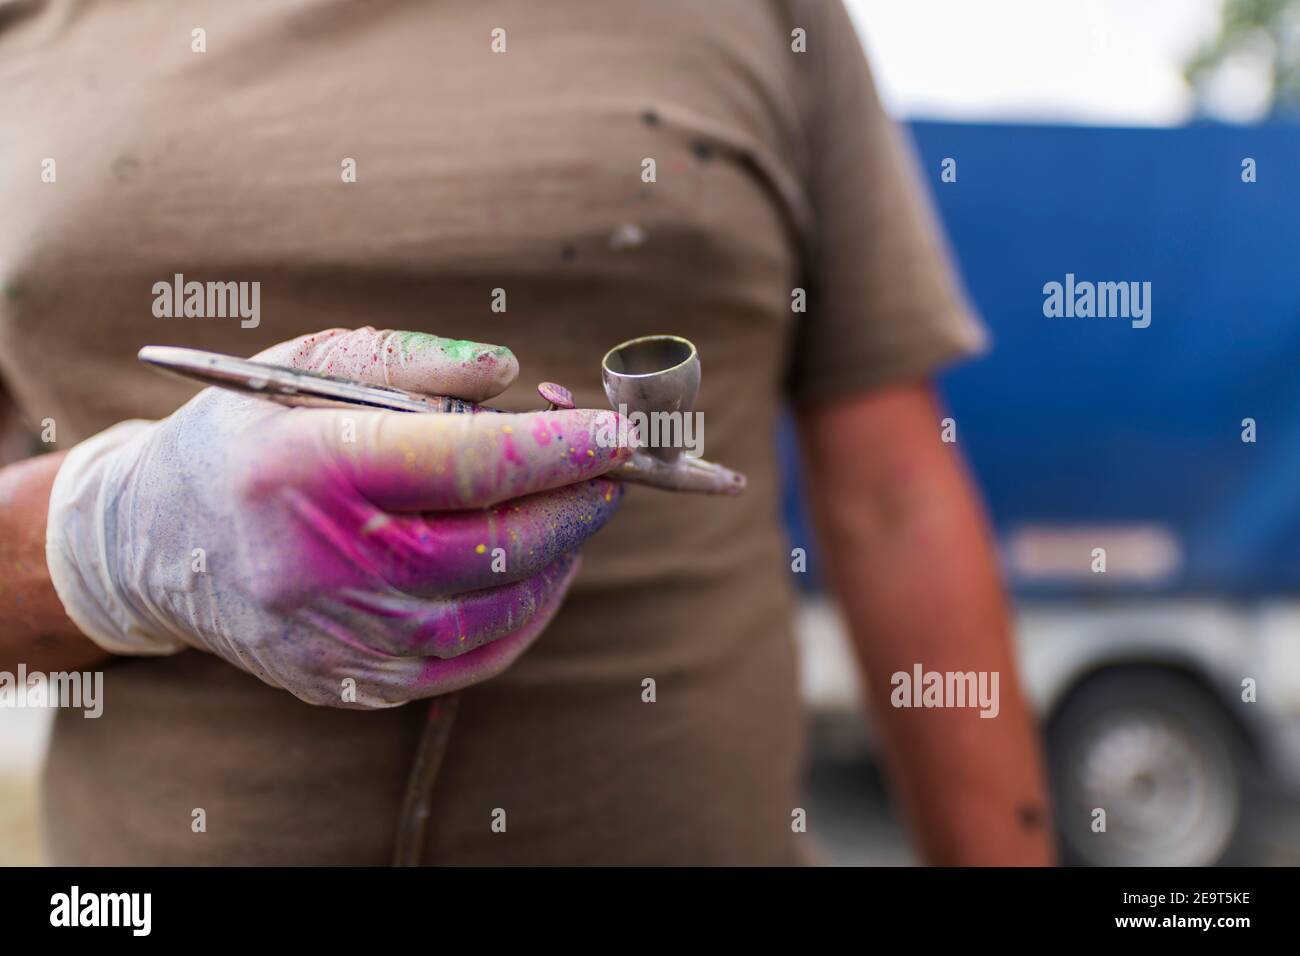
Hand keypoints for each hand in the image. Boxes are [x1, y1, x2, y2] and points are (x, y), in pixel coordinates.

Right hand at [46, 327, 631, 707]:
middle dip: (577, 501)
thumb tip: (509, 374)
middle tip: (614, 465)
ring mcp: (336, 638)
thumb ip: (411, 359)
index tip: (620, 430)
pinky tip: (539, 564)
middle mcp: (317, 566)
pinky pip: (474, 657)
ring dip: (561, 554)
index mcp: (303, 470)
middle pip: (494, 546)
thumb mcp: (309, 365)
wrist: (159, 543)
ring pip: (497, 609)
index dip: (558, 447)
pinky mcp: (352, 681)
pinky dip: (527, 610)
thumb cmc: (249, 437)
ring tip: (575, 505)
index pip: (465, 464)